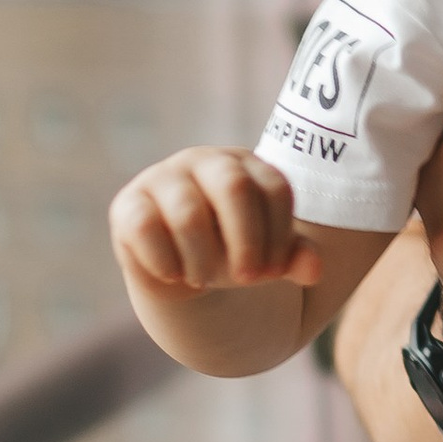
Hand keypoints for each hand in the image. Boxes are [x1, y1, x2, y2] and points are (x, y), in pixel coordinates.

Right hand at [110, 146, 319, 298]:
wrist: (180, 270)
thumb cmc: (232, 253)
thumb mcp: (268, 257)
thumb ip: (295, 258)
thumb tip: (313, 269)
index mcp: (246, 166)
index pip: (274, 188)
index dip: (281, 237)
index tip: (276, 272)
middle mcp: (205, 161)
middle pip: (234, 188)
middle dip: (246, 242)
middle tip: (248, 280)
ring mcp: (163, 178)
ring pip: (188, 213)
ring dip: (204, 260)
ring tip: (205, 279)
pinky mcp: (129, 205)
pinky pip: (146, 228)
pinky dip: (166, 261)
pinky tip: (175, 274)